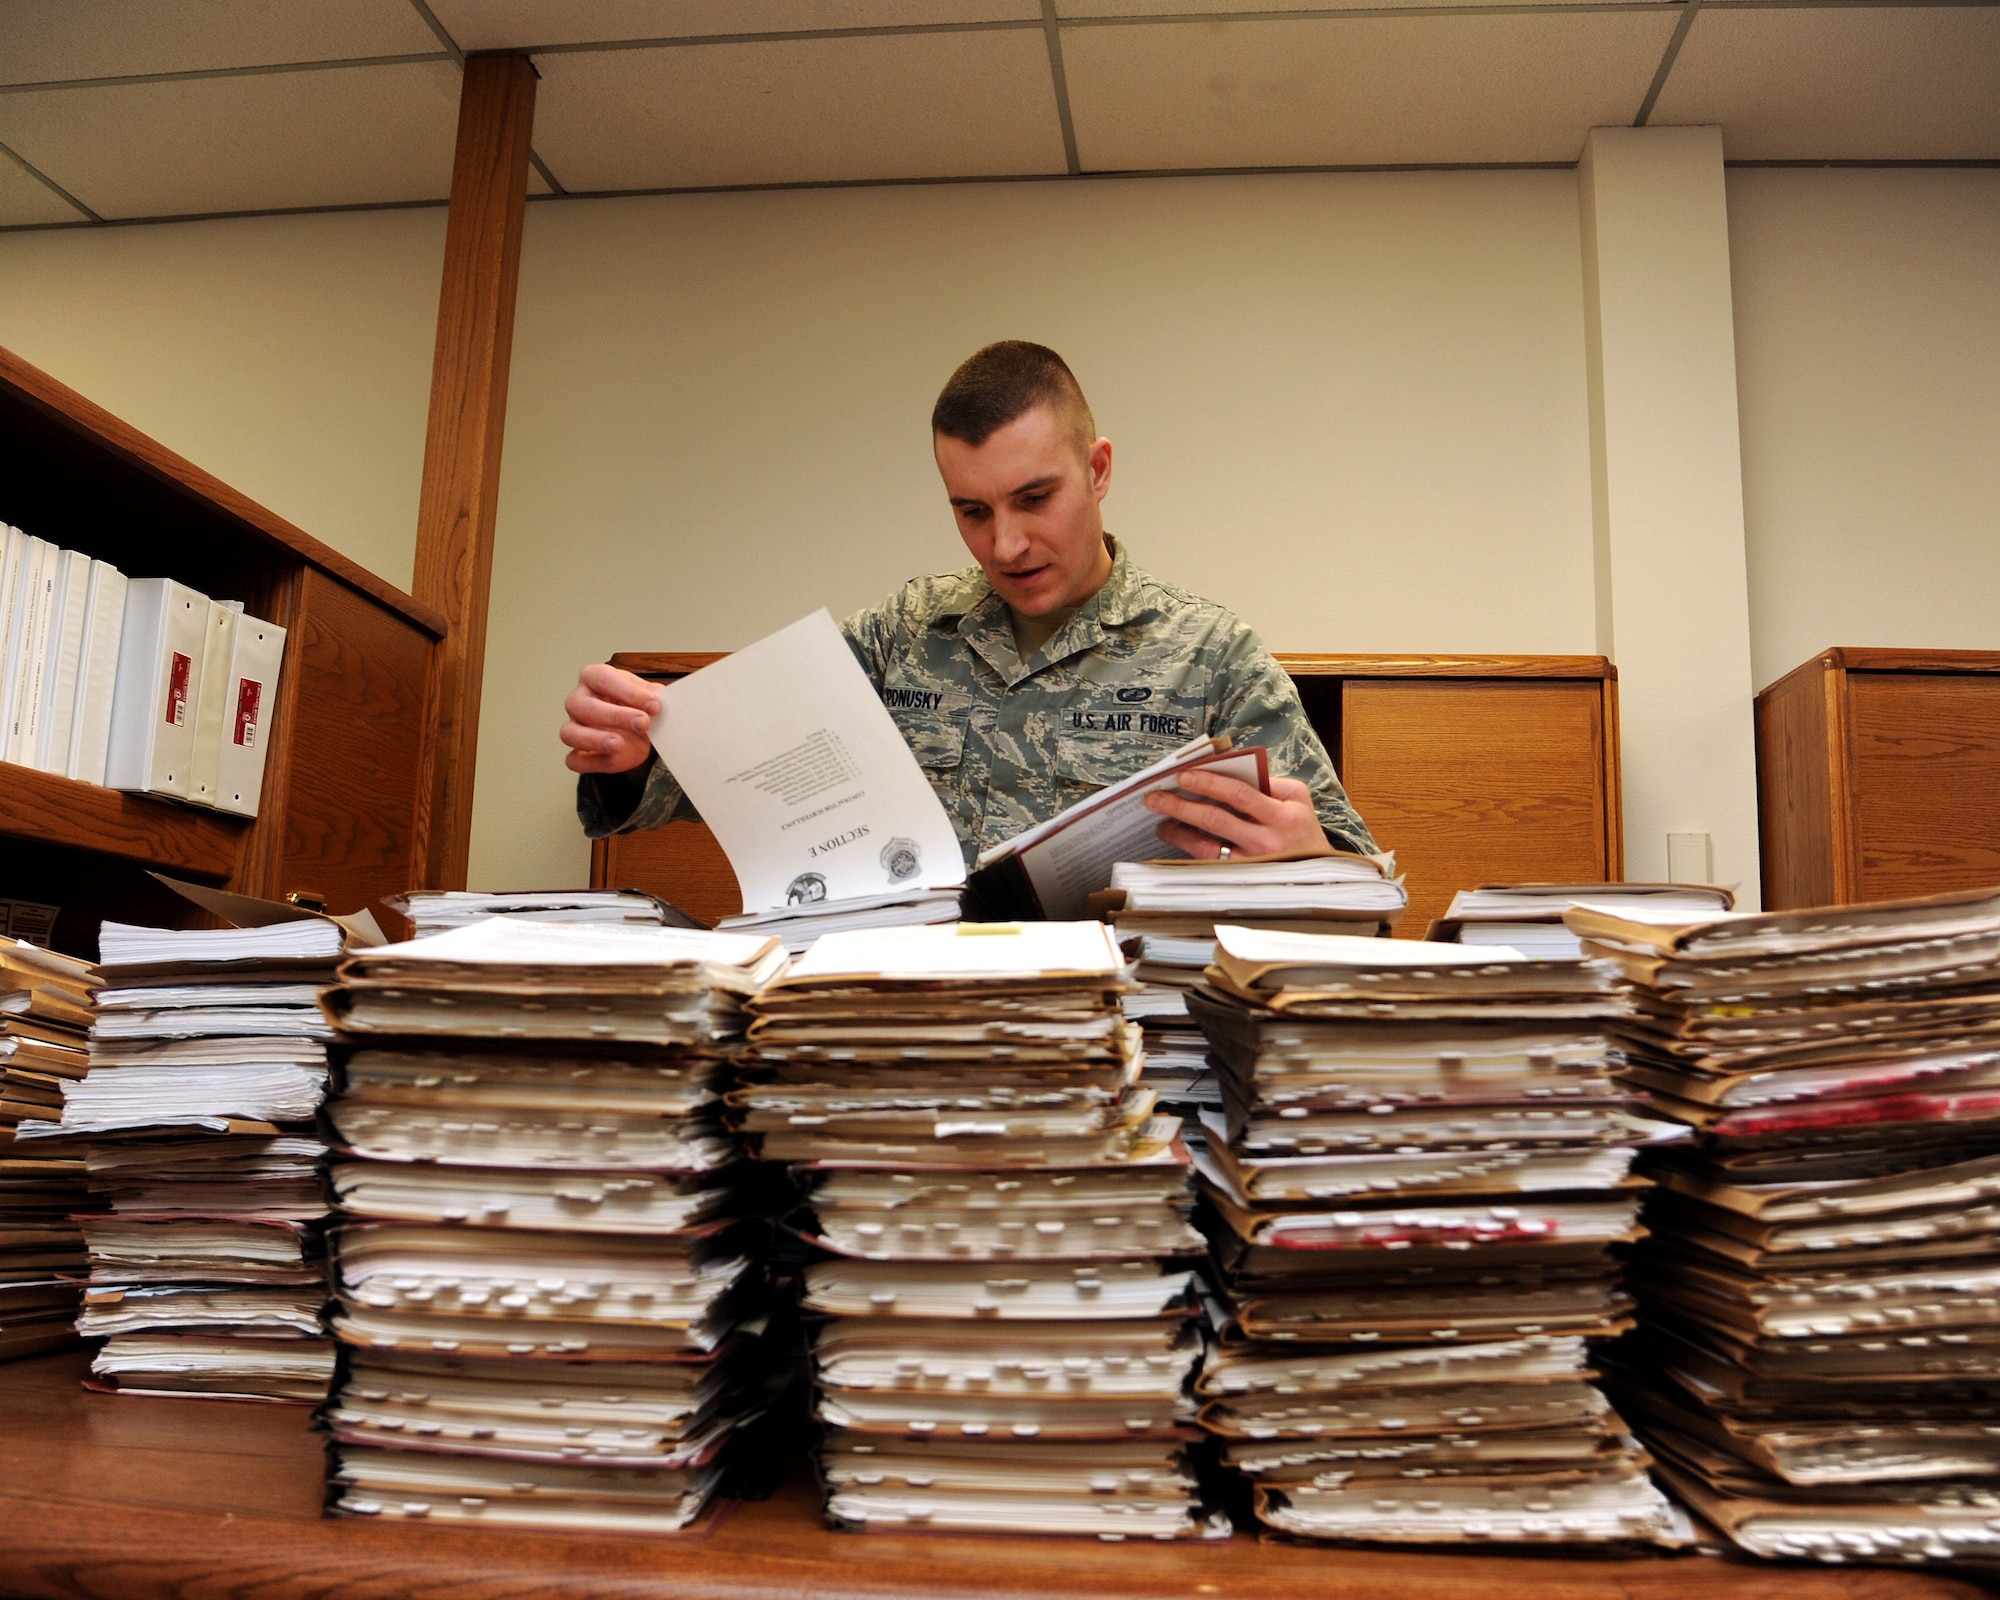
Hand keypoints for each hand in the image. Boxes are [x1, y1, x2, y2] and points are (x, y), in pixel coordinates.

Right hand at [562, 663, 660, 774]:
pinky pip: (575, 760)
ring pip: (570, 733)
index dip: (629, 692)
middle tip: (644, 723)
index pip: (604, 679)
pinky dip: (591, 762)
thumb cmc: (637, 705)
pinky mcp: (578, 752)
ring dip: (595, 739)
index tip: (655, 705)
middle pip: (585, 706)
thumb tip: (662, 699)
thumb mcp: (647, 695)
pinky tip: (611, 759)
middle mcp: (578, 700)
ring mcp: (574, 727)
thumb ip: (653, 696)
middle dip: (615, 716)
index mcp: (593, 677)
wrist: (638, 731)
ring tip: (619, 744)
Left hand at [1144, 771, 1324, 858]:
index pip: (1239, 795)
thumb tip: (1226, 772)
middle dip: (1181, 806)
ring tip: (1160, 821)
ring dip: (1178, 832)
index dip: (1209, 783)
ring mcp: (1252, 864)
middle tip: (1155, 798)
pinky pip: (1208, 865)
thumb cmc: (1303, 829)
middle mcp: (1266, 842)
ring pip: (1206, 848)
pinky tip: (1175, 839)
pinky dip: (1188, 851)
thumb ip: (1268, 782)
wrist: (1319, 874)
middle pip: (1216, 820)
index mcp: (1281, 816)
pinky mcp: (1241, 881)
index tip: (1183, 775)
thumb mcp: (1297, 799)